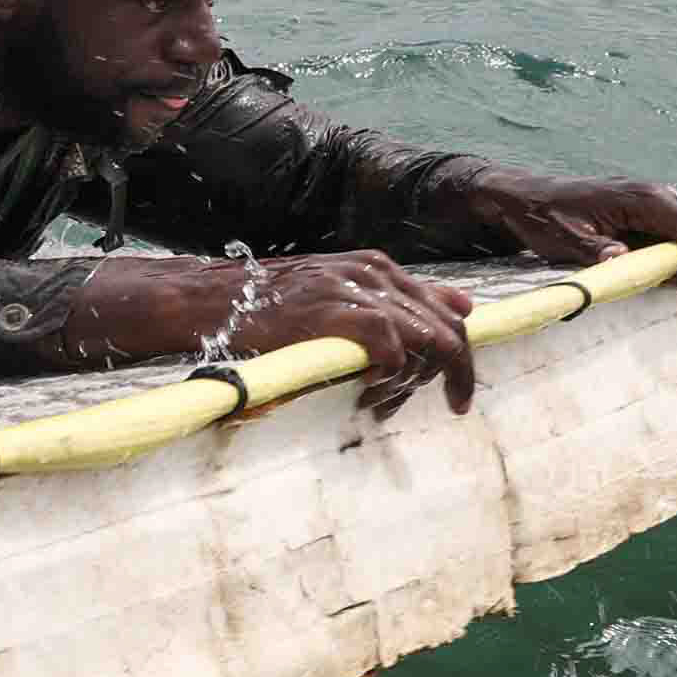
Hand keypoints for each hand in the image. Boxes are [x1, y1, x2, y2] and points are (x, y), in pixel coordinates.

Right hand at [215, 251, 480, 420]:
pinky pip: (393, 351)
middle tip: (425, 407)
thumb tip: (463, 305)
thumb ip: (401, 299)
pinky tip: (362, 390)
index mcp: (379, 269)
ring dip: (410, 385)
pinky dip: (388, 377)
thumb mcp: (339, 293)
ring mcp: (360, 291)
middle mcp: (377, 274)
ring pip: (428, 343)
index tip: (456, 395)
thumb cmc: (267, 304)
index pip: (447, 313)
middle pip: (449, 331)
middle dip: (448, 377)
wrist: (212, 300)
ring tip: (377, 403)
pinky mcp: (341, 313)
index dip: (458, 358)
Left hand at [466, 172, 676, 287]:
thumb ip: (593, 250)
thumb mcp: (562, 238)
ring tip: (672, 278)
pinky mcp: (666, 212)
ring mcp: (670, 202)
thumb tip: (621, 260)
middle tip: (675, 284)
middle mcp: (668, 195)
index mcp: (647, 199)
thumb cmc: (543, 217)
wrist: (527, 197)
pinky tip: (669, 269)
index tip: (672, 283)